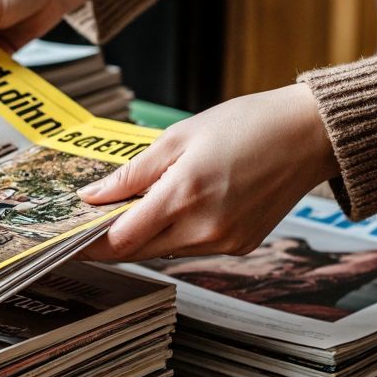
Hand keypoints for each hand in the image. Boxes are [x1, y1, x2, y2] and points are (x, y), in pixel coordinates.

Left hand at [78, 83, 339, 260]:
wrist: (311, 135)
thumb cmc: (247, 125)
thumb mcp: (179, 137)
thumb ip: (132, 173)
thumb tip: (93, 196)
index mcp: (184, 196)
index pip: (120, 239)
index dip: (89, 242)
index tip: (65, 238)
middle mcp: (204, 228)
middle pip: (138, 250)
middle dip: (109, 241)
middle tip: (85, 227)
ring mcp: (224, 242)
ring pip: (164, 251)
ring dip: (142, 237)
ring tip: (127, 213)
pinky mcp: (240, 246)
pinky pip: (191, 248)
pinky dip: (174, 235)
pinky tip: (171, 213)